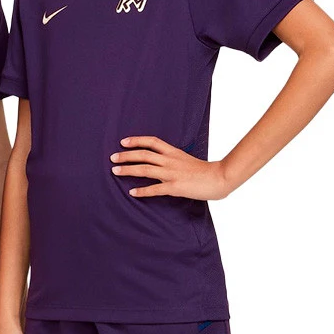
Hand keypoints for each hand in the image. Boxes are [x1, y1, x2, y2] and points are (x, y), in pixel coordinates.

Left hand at [110, 135, 231, 200]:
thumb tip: (165, 163)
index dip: (136, 140)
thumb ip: (175, 161)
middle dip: (126, 155)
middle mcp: (170, 161)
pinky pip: (154, 189)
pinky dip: (142, 191)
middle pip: (143, 154)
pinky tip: (132, 193)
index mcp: (174, 152)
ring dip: (128, 170)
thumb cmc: (206, 171)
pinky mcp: (174, 187)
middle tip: (113, 158)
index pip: (152, 142)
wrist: (220, 177)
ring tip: (115, 171)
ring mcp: (171, 173)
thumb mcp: (188, 160)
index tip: (123, 142)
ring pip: (145, 169)